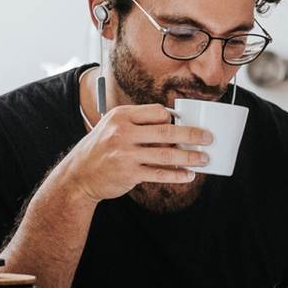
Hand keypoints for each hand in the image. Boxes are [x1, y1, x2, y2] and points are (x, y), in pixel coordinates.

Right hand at [61, 103, 212, 201]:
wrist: (78, 175)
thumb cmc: (101, 149)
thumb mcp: (112, 127)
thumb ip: (138, 123)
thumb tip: (173, 123)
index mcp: (121, 116)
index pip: (157, 112)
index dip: (175, 118)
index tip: (188, 124)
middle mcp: (122, 132)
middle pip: (166, 131)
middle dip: (192, 135)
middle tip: (209, 138)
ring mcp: (125, 153)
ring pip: (166, 154)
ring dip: (190, 157)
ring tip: (204, 159)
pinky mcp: (129, 173)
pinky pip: (159, 173)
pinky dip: (177, 175)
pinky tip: (189, 175)